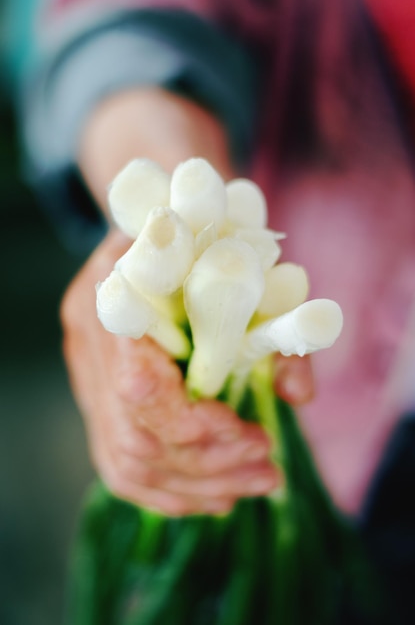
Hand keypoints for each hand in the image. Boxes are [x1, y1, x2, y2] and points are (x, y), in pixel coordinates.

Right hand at [66, 87, 313, 514]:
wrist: (158, 226)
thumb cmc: (200, 237)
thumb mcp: (241, 262)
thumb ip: (273, 323)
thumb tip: (297, 394)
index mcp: (114, 296)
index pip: (137, 387)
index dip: (195, 424)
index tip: (251, 433)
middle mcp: (90, 342)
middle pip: (133, 438)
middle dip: (209, 465)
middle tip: (267, 468)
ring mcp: (88, 375)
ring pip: (126, 462)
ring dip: (197, 486)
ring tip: (255, 483)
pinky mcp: (97, 399)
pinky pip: (119, 466)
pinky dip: (171, 491)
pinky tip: (216, 494)